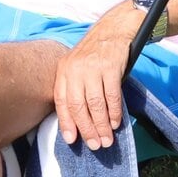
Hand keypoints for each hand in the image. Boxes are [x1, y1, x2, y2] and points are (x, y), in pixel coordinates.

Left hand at [53, 7, 133, 149]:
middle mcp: (75, 70)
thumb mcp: (75, 67)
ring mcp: (93, 68)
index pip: (62, 101)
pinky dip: (114, 112)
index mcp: (63, 71)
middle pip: (78, 105)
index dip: (66, 122)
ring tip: (106, 140)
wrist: (111, 31)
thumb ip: (74, 88)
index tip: (72, 140)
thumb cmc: (92, 55)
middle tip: (94, 145)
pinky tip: (116, 123)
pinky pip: (112, 96)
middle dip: (86, 129)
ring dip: (102, 126)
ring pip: (95, 104)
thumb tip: (77, 121)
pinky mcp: (110, 68)